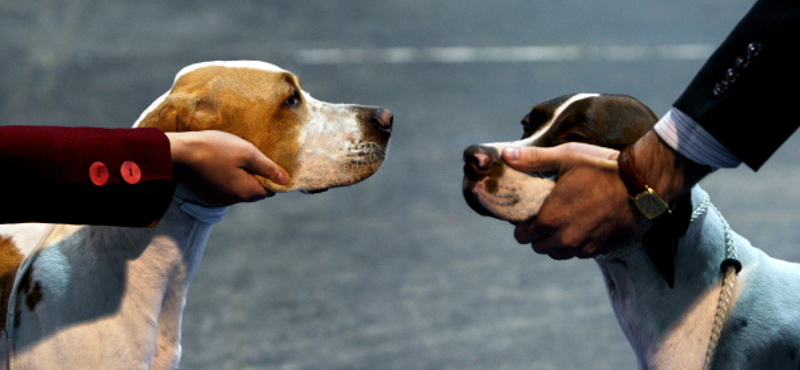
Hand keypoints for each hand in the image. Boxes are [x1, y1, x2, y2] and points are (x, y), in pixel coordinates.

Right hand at [166, 131, 289, 205]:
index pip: (270, 190)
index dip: (271, 175)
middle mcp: (234, 200)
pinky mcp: (208, 194)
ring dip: (242, 177)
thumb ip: (268, 167)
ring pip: (240, 189)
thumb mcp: (247, 152)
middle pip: (255, 190)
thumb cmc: (215, 148)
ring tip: (234, 158)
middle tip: (249, 156)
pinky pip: (226, 188)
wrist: (179, 152)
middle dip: (256, 176)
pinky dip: (228, 178)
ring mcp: (219, 199)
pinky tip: (221, 163)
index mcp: (246, 192)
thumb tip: (286, 180)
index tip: (264, 160)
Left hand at [502, 142, 642, 258]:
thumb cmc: (602, 167)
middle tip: (546, 219)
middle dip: (539, 236)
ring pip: (561, 254)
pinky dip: (579, 245)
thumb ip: (533, 159)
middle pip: (540, 248)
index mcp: (551, 218)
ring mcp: (586, 246)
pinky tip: (585, 227)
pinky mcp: (604, 249)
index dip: (523, 227)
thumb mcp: (566, 156)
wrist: (644, 183)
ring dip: (558, 243)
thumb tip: (506, 154)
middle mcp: (566, 238)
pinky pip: (582, 254)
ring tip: (565, 224)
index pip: (523, 236)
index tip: (529, 217)